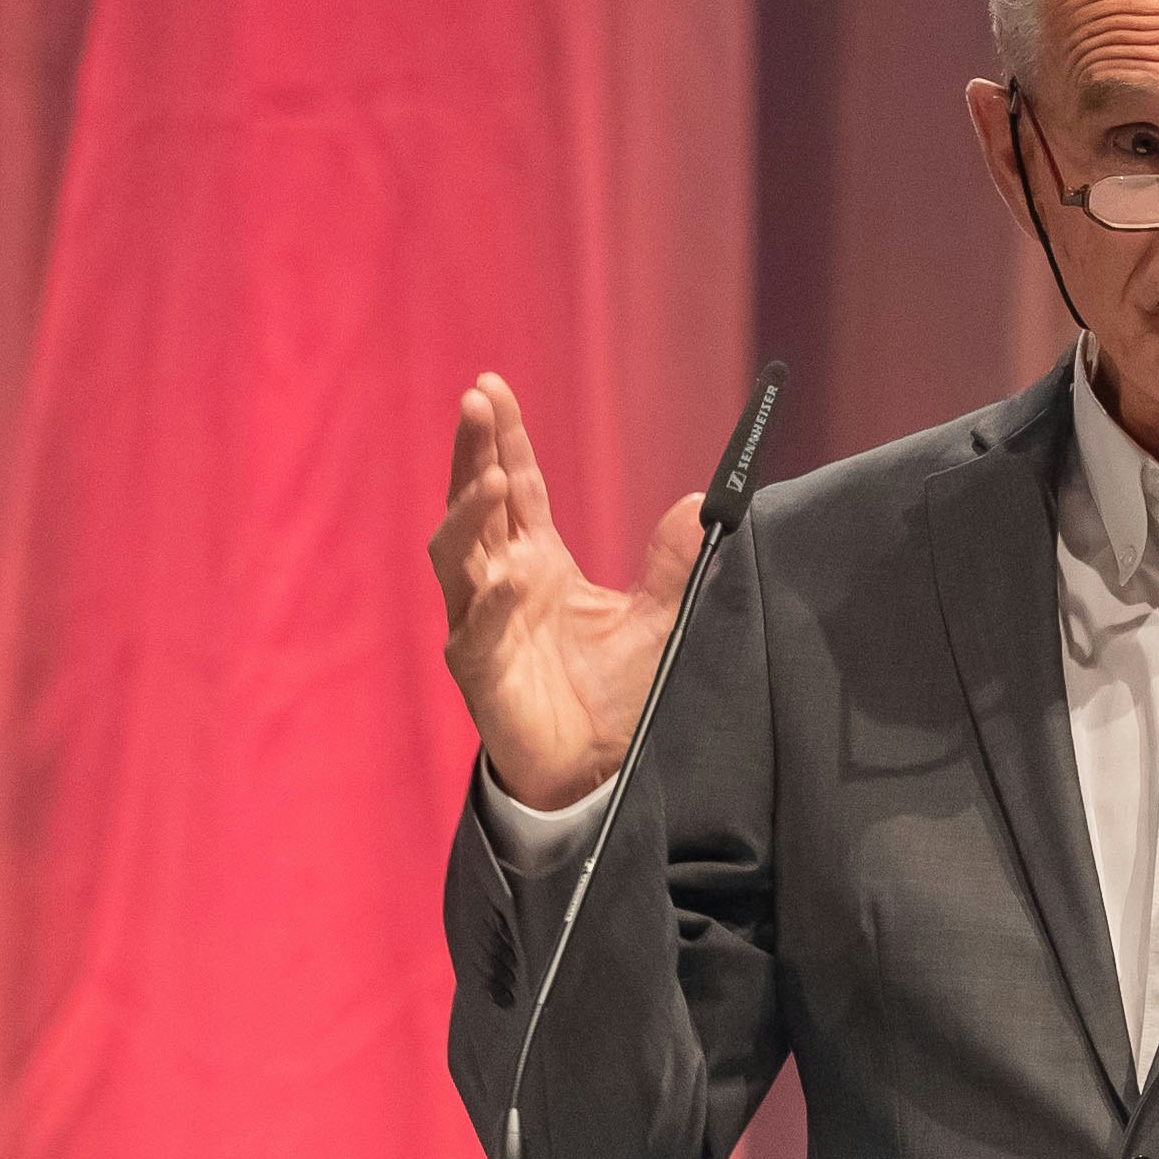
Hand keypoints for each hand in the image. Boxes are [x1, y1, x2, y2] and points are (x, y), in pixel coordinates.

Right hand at [427, 373, 705, 811]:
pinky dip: (491, 605)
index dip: (503, 440)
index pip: (514, 488)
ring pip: (457, 559)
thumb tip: (700, 503)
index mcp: (535, 563)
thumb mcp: (658, 620)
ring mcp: (480, 625)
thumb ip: (675, 566)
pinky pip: (475, 633)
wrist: (596, 771)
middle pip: (475, 506)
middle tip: (476, 401)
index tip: (493, 387)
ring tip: (489, 478)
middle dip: (472, 452)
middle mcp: (498, 583)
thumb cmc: (613, 695)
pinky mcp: (479, 673)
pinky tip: (511, 579)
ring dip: (469, 517)